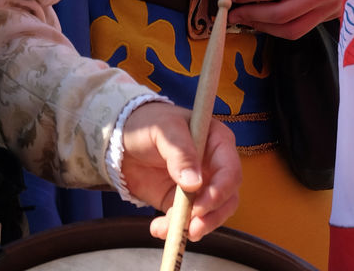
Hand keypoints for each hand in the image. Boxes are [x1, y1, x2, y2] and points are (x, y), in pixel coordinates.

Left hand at [119, 102, 240, 240]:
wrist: (122, 138)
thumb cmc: (149, 122)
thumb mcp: (164, 129)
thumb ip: (180, 152)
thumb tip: (195, 183)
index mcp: (217, 142)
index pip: (230, 171)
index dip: (220, 192)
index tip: (200, 206)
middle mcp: (213, 166)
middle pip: (226, 199)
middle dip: (211, 217)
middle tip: (191, 228)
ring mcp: (200, 187)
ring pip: (210, 215)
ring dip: (194, 228)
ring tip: (170, 230)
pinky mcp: (183, 202)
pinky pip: (187, 222)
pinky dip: (175, 229)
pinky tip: (158, 228)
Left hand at [225, 0, 342, 39]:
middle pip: (280, 14)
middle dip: (251, 16)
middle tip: (232, 14)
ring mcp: (331, 7)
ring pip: (292, 29)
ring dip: (266, 28)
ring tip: (248, 20)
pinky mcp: (334, 15)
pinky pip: (304, 28)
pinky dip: (283, 28)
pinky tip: (268, 20)